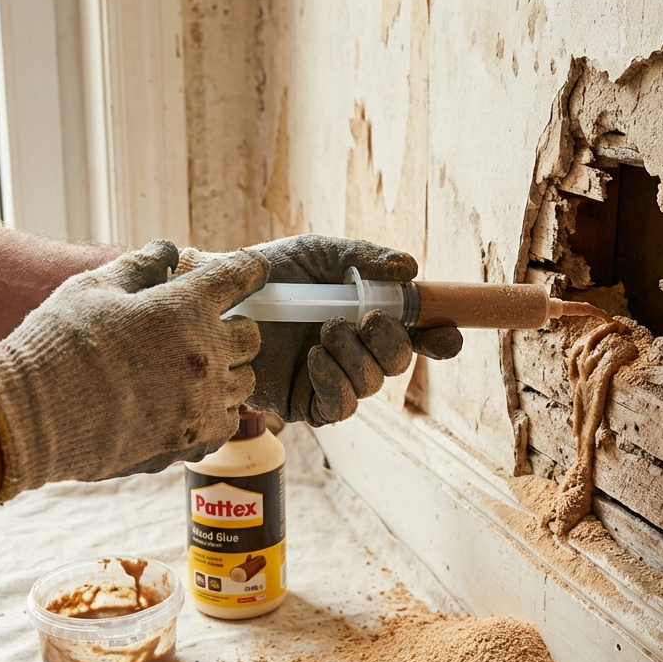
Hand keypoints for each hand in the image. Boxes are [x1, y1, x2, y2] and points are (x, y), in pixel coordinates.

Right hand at [0, 240, 268, 501]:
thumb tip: (167, 251)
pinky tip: (186, 407)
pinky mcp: (192, 440)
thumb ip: (139, 266)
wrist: (31, 417)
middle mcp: (204, 353)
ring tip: (189, 373)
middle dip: (231, 328)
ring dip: (224, 373)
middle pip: (250, 336)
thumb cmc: (57, 344)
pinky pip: (227, 422)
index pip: (239, 276)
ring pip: (244, 382)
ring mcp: (203, 400)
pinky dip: (214, 413)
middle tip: (201, 331)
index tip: (249, 270)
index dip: (248, 270)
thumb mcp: (92, 288)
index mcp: (184, 307)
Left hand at [178, 235, 461, 425]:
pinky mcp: (303, 403)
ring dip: (357, 359)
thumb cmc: (269, 272)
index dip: (441, 338)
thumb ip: (364, 257)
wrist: (218, 295)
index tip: (443, 330)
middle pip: (399, 363)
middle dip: (390, 342)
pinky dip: (334, 383)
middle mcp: (355, 351)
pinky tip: (315, 358)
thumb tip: (411, 270)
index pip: (420, 335)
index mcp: (368, 316)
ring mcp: (330, 379)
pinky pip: (337, 408)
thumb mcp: (318, 252)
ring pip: (371, 386)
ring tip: (325, 332)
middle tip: (362, 319)